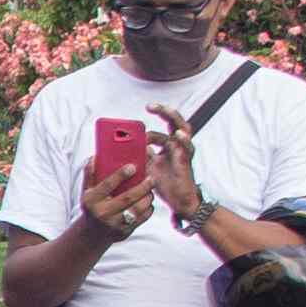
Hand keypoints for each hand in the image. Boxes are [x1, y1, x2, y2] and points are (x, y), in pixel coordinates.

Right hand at [81, 157, 158, 238]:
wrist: (92, 234)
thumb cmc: (92, 206)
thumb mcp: (86, 191)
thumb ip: (90, 175)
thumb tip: (94, 157)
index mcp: (92, 200)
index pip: (107, 185)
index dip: (121, 175)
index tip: (133, 166)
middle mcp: (103, 213)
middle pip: (128, 197)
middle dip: (143, 186)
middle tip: (151, 178)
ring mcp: (114, 224)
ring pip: (138, 208)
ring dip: (147, 197)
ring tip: (149, 190)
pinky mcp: (125, 231)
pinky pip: (142, 218)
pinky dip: (148, 208)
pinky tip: (147, 202)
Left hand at [145, 113, 207, 229]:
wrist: (178, 201)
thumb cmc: (164, 183)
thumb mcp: (147, 166)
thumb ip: (138, 155)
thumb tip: (119, 149)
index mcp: (168, 144)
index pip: (164, 124)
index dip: (157, 115)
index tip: (147, 107)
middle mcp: (177, 145)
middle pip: (174, 122)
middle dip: (165, 111)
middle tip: (151, 105)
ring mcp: (183, 152)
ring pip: (183, 130)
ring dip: (174, 120)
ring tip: (166, 111)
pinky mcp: (186, 162)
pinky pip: (186, 149)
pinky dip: (183, 141)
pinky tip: (178, 135)